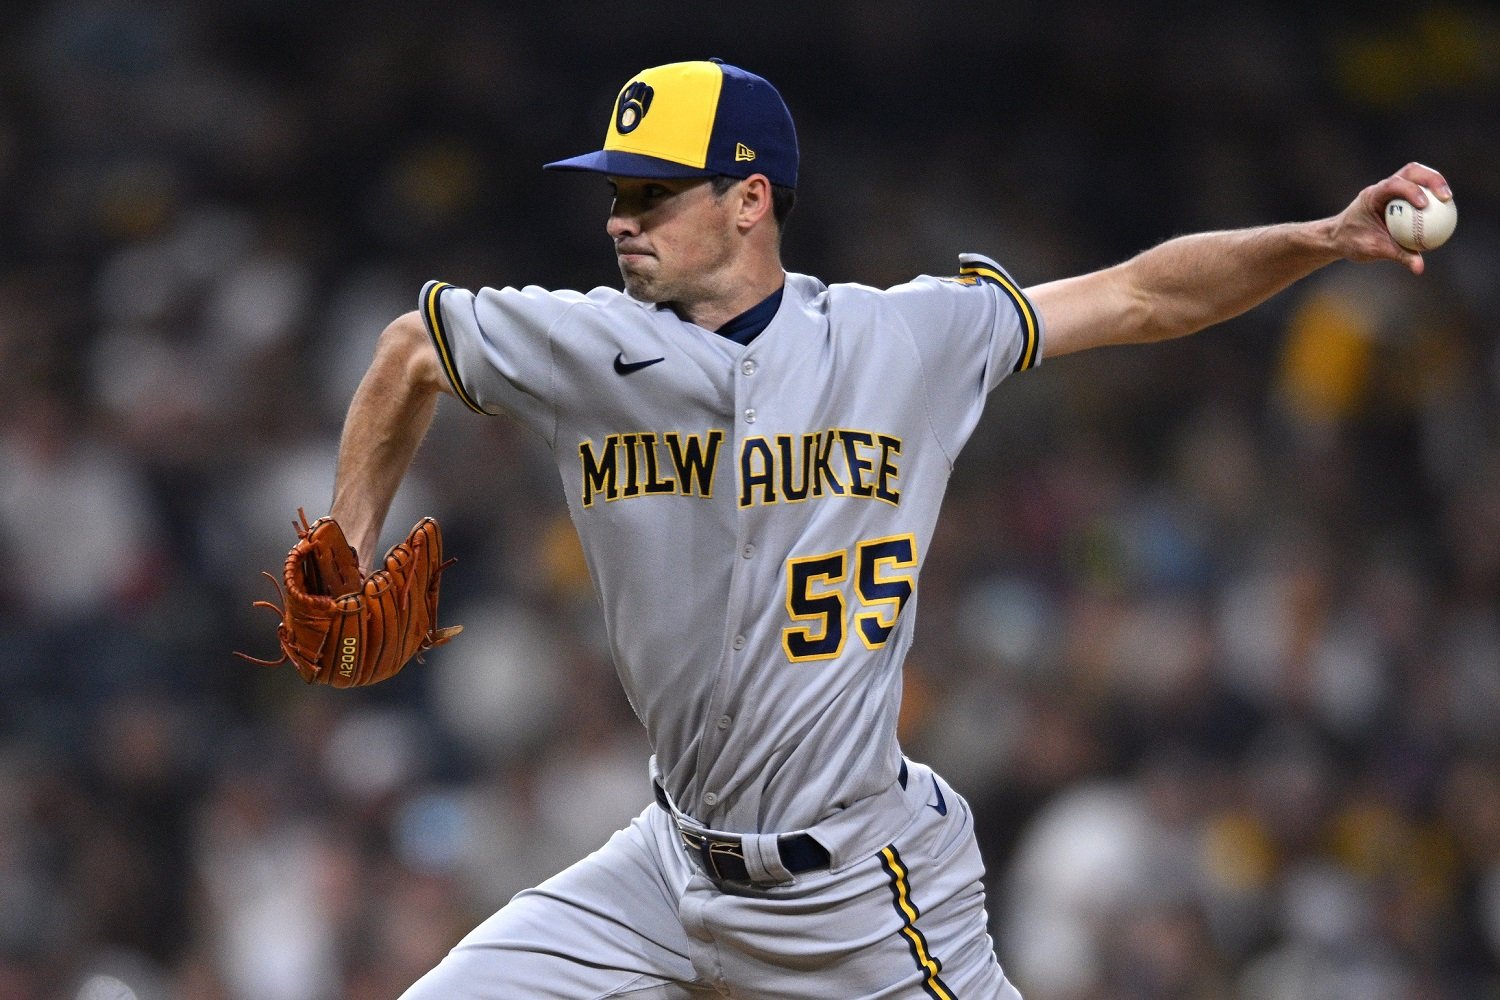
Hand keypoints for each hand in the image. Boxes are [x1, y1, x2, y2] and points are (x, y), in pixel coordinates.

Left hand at [1331, 162, 1452, 275]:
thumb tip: (1420, 268)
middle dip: (1432, 179)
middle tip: (1446, 197)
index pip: (1393, 184)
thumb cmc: (1351, 242)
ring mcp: (1390, 189)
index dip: (1411, 190)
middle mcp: (1382, 187)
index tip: (1424, 205)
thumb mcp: (1374, 250)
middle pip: (1411, 171)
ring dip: (1434, 183)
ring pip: (1416, 176)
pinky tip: (1443, 210)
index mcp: (1372, 195)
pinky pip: (1417, 191)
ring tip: (1448, 199)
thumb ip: (1398, 256)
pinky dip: (1430, 196)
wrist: (1337, 237)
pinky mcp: (1397, 195)